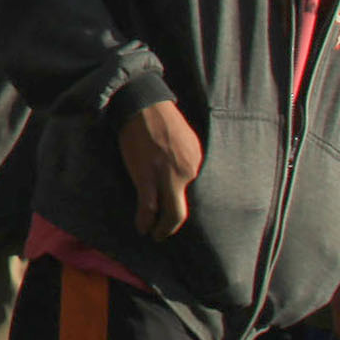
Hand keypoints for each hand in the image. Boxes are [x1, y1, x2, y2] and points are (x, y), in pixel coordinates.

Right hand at [118, 100, 204, 239]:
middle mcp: (186, 173)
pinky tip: (142, 229)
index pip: (192, 191)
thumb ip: (186, 160)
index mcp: (196, 162)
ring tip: (155, 234)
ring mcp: (166, 176)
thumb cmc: (162, 117)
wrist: (142, 105)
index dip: (179, 201)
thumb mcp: (186, 139)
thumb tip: (182, 177)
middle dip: (173, 226)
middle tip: (164, 234)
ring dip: (161, 228)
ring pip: (168, 213)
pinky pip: (147, 207)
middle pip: (182, 210)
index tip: (170, 208)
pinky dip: (145, 221)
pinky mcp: (145, 177)